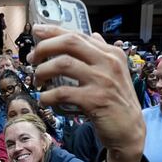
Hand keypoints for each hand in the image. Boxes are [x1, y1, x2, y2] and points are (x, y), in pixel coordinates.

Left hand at [29, 24, 144, 161]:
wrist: (129, 131)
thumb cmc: (117, 102)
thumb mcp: (115, 72)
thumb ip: (101, 54)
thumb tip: (92, 35)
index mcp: (111, 53)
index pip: (78, 35)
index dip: (53, 31)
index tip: (36, 31)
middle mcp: (108, 62)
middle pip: (70, 42)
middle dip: (44, 47)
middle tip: (31, 58)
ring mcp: (102, 80)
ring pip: (63, 64)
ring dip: (43, 71)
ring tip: (36, 81)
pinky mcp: (95, 100)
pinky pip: (63, 92)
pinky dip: (48, 96)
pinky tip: (44, 100)